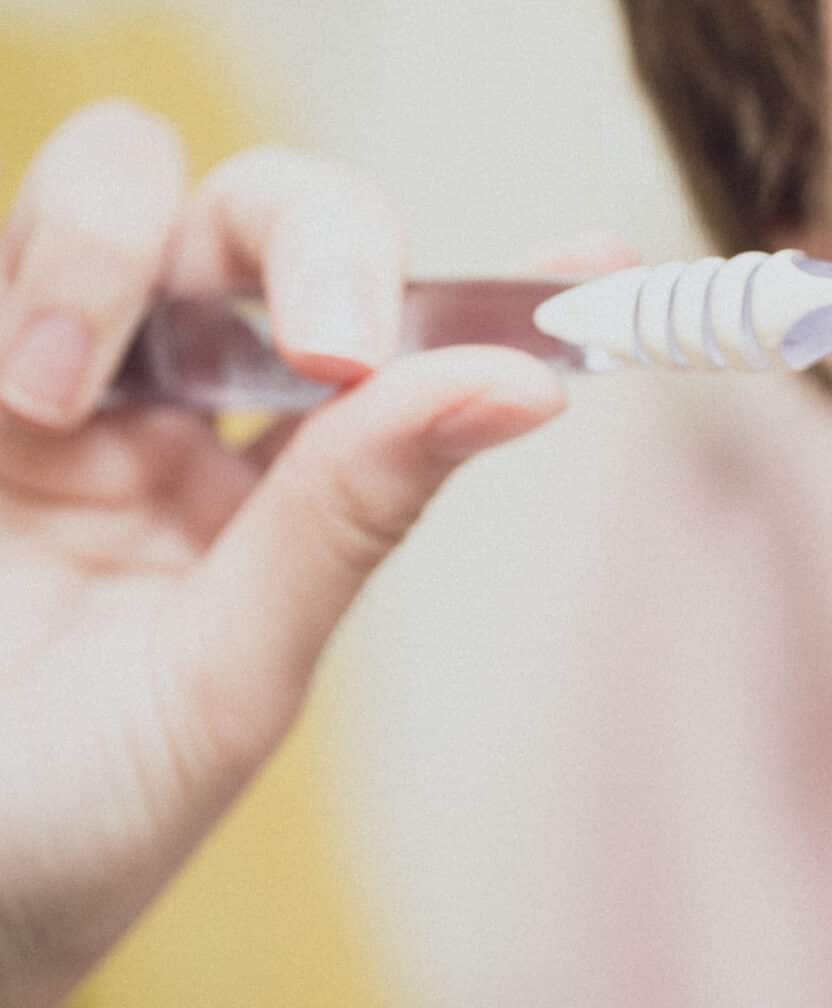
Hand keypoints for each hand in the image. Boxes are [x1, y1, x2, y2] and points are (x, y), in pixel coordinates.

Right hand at [0, 102, 628, 1007]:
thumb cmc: (66, 824)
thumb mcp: (228, 678)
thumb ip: (348, 516)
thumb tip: (524, 386)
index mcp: (276, 481)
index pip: (407, 344)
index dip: (500, 289)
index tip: (599, 269)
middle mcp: (176, 404)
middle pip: (275, 216)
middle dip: (321, 239)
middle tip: (334, 353)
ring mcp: (52, 374)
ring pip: (125, 182)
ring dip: (112, 246)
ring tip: (54, 396)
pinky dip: (39, 279)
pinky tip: (25, 395)